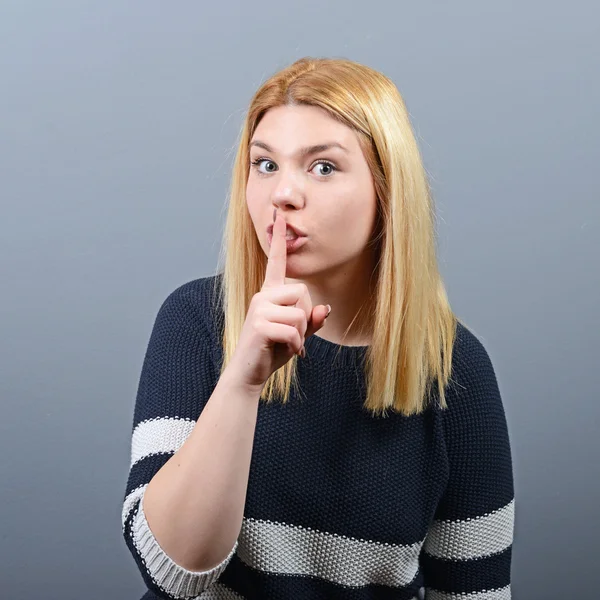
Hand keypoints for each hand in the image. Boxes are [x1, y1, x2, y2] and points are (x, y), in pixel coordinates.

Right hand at [227, 211, 329, 391]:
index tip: (279, 215)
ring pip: (301, 313)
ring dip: (301, 334)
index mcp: (270, 293)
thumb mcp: (297, 334)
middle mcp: (263, 295)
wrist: (249, 372)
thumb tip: (325, 308)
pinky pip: (294, 330)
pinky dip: (296, 345)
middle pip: (303, 292)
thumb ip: (312, 321)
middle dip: (305, 317)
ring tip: (286, 343)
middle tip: (292, 334)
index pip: (276, 262)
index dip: (279, 239)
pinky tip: (285, 351)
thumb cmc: (272, 350)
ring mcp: (259, 308)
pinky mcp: (260, 324)